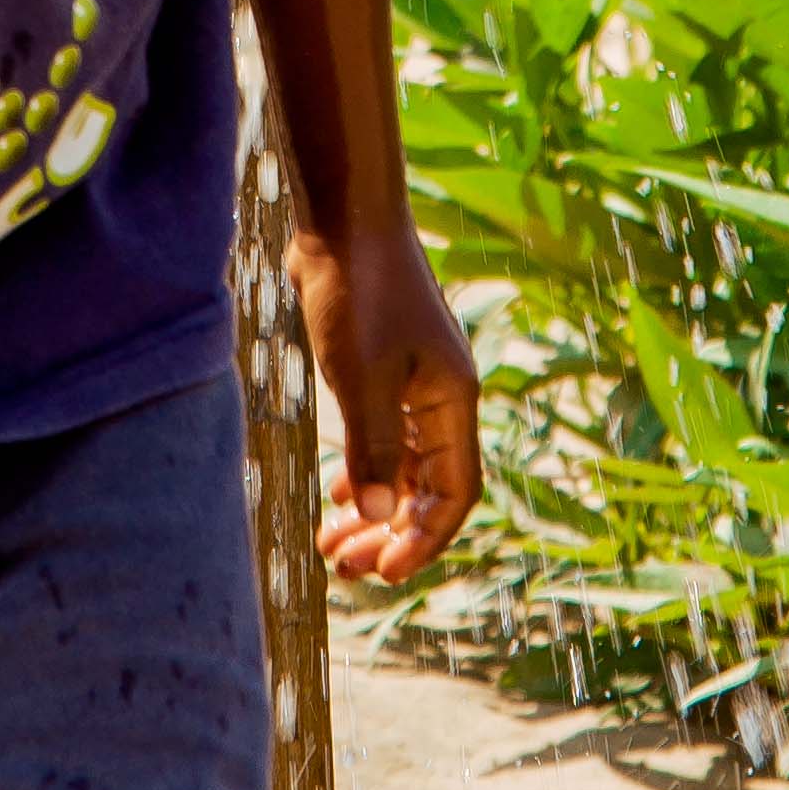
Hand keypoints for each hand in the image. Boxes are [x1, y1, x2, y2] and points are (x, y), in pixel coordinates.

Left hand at [287, 210, 479, 585]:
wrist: (345, 218)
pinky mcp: (383, 369)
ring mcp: (414, 383)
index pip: (456, 493)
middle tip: (344, 568)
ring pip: (405, 469)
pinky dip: (366, 473)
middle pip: (430, 489)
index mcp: (453, 401)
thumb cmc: (360, 290)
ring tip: (332, 545)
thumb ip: (375, 448)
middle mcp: (442, 398)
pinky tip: (337, 494)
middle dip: (391, 535)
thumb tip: (381, 519)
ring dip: (374, 510)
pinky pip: (386, 441)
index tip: (383, 571)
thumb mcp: (363, 375)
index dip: (425, 539)